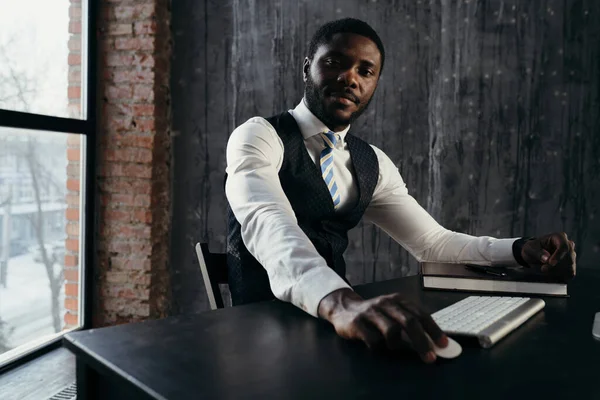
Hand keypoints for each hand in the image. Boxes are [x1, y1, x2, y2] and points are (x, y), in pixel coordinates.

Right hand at [317, 288, 447, 362]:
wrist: (344, 308)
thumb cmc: (375, 314)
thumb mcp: (394, 313)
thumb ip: (411, 324)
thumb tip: (434, 342)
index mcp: (398, 300)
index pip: (421, 314)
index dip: (433, 330)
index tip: (443, 344)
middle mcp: (385, 303)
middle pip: (408, 321)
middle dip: (422, 341)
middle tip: (430, 358)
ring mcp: (370, 312)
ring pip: (391, 330)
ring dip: (397, 344)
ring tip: (394, 347)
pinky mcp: (357, 323)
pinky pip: (373, 339)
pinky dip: (379, 347)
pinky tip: (377, 346)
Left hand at [520, 232, 575, 280]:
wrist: (534, 255)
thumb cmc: (532, 249)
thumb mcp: (530, 249)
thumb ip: (538, 253)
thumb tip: (547, 259)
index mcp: (559, 237)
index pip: (564, 246)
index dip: (558, 256)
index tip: (550, 263)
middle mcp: (569, 245)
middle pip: (568, 257)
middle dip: (556, 266)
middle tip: (543, 269)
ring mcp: (572, 255)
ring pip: (570, 266)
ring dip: (557, 271)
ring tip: (544, 269)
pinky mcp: (571, 265)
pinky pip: (570, 273)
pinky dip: (560, 276)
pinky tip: (550, 273)